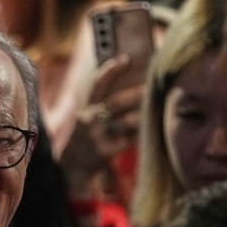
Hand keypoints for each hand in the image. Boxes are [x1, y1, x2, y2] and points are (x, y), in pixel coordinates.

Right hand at [61, 55, 143, 196]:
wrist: (72, 168)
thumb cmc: (88, 139)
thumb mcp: (90, 119)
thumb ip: (106, 106)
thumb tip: (137, 90)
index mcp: (87, 108)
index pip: (97, 84)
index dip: (111, 70)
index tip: (126, 59)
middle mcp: (89, 120)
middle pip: (115, 102)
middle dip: (134, 94)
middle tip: (151, 87)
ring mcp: (96, 136)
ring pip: (123, 122)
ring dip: (140, 116)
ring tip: (154, 110)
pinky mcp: (103, 152)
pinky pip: (126, 142)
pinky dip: (138, 136)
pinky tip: (148, 131)